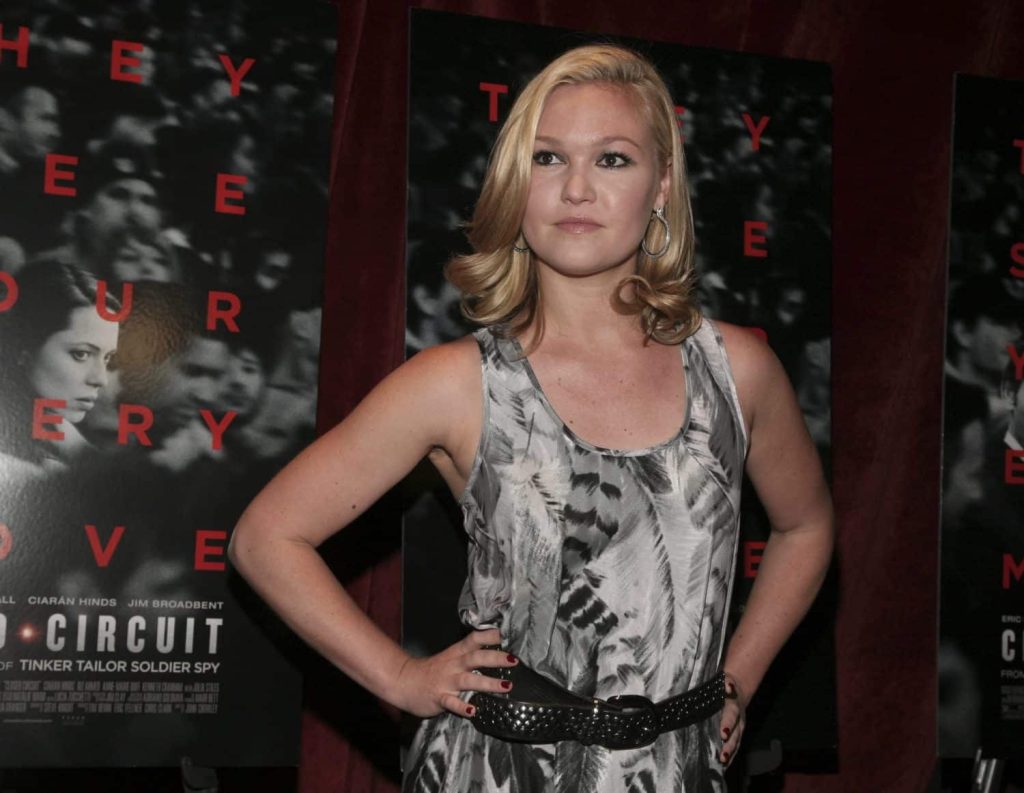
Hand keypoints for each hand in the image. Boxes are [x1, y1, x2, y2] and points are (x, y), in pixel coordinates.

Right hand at [394, 628, 518, 718]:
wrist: (402, 681)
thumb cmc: (429, 671)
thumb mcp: (449, 658)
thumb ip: (467, 656)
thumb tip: (493, 653)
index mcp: (455, 654)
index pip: (473, 640)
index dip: (488, 636)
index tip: (504, 634)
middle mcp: (453, 665)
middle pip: (475, 658)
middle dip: (495, 658)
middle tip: (513, 660)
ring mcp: (446, 682)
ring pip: (468, 680)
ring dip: (488, 683)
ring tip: (506, 686)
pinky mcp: (438, 698)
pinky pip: (451, 703)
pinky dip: (462, 707)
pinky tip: (473, 711)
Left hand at [718, 673, 746, 767]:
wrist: (737, 688)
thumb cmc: (726, 685)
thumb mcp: (725, 680)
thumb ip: (726, 683)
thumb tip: (728, 686)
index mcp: (733, 705)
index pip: (731, 715)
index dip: (728, 724)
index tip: (723, 734)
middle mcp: (739, 719)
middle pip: (735, 733)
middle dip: (729, 745)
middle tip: (722, 756)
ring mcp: (739, 728)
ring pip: (736, 742)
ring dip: (730, 753)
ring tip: (723, 763)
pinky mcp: (738, 733)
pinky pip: (735, 746)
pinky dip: (730, 756)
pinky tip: (724, 765)